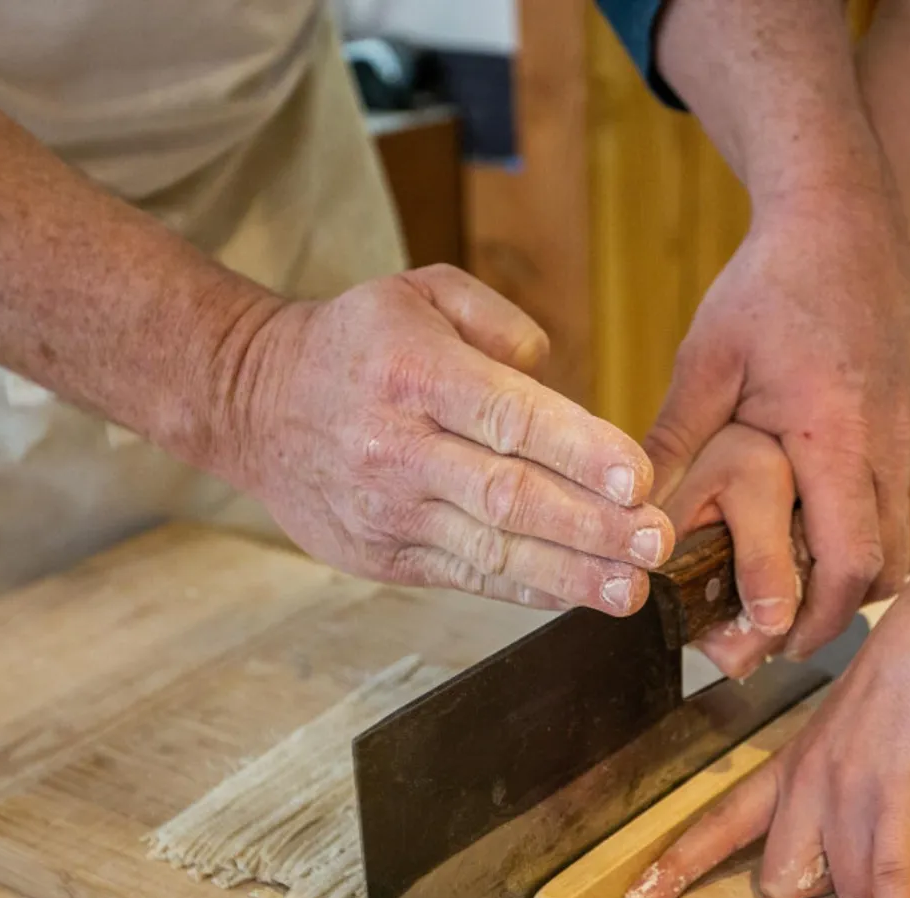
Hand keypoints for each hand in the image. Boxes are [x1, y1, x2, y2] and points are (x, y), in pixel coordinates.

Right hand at [223, 265, 672, 612]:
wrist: (252, 402)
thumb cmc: (358, 344)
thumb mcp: (421, 292)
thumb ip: (499, 322)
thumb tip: (552, 376)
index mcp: (412, 372)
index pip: (508, 417)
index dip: (579, 452)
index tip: (639, 479)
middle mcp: (397, 447)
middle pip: (509, 496)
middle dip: (592, 526)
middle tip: (657, 543)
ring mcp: (387, 510)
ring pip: (492, 550)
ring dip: (571, 574)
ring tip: (633, 587)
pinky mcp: (384, 556)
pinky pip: (468, 575)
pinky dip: (527, 588)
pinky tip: (579, 593)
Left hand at [623, 500, 909, 897]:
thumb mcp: (858, 729)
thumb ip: (851, 782)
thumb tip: (879, 835)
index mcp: (792, 761)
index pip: (721, 821)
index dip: (680, 865)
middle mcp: (806, 782)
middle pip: (782, 882)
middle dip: (829, 888)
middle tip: (879, 852)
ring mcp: (847, 793)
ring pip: (845, 889)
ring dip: (890, 884)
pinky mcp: (897, 802)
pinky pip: (888, 886)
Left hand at [645, 194, 909, 657]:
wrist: (844, 219)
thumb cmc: (771, 285)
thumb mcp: (706, 359)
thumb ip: (672, 439)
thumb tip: (628, 509)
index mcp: (834, 434)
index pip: (848, 561)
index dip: (818, 619)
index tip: (779, 642)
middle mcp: (890, 441)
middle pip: (888, 566)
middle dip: (840, 610)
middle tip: (786, 630)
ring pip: (909, 540)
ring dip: (863, 574)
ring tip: (807, 587)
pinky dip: (882, 533)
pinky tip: (835, 532)